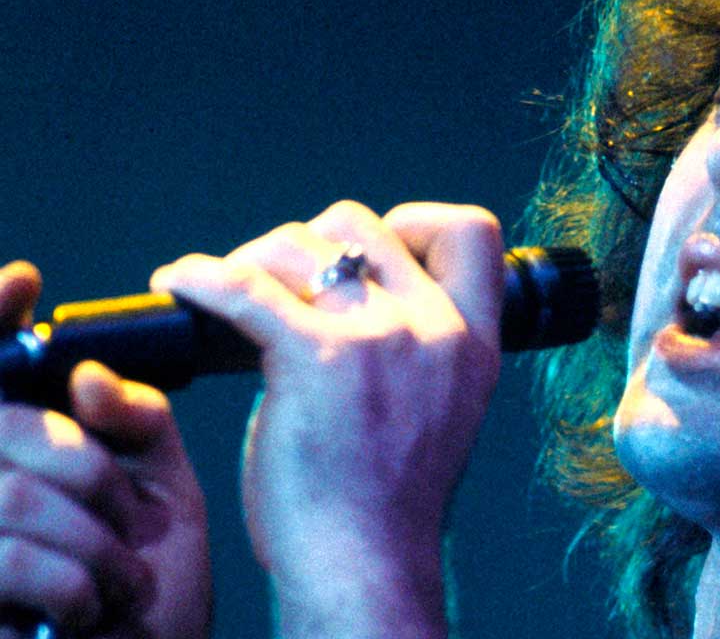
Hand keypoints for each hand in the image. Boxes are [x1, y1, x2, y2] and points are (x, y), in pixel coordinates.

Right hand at [0, 261, 211, 638]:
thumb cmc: (149, 584)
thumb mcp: (162, 493)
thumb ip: (136, 423)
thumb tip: (86, 377)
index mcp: (16, 447)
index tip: (23, 279)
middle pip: (8, 428)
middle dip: (90, 474)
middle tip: (130, 522)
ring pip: (12, 497)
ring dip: (92, 544)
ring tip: (121, 583)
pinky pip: (9, 558)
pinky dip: (72, 586)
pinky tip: (88, 614)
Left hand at [151, 201, 505, 637]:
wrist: (365, 564)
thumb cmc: (387, 502)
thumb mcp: (440, 409)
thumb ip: (418, 349)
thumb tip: (357, 292)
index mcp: (474, 343)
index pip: (472, 232)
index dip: (415, 223)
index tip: (374, 251)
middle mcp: (434, 330)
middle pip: (362, 223)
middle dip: (310, 239)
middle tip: (275, 280)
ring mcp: (379, 340)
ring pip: (298, 244)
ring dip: (252, 259)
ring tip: (224, 291)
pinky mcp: (315, 358)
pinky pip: (242, 286)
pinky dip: (200, 277)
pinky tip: (177, 283)